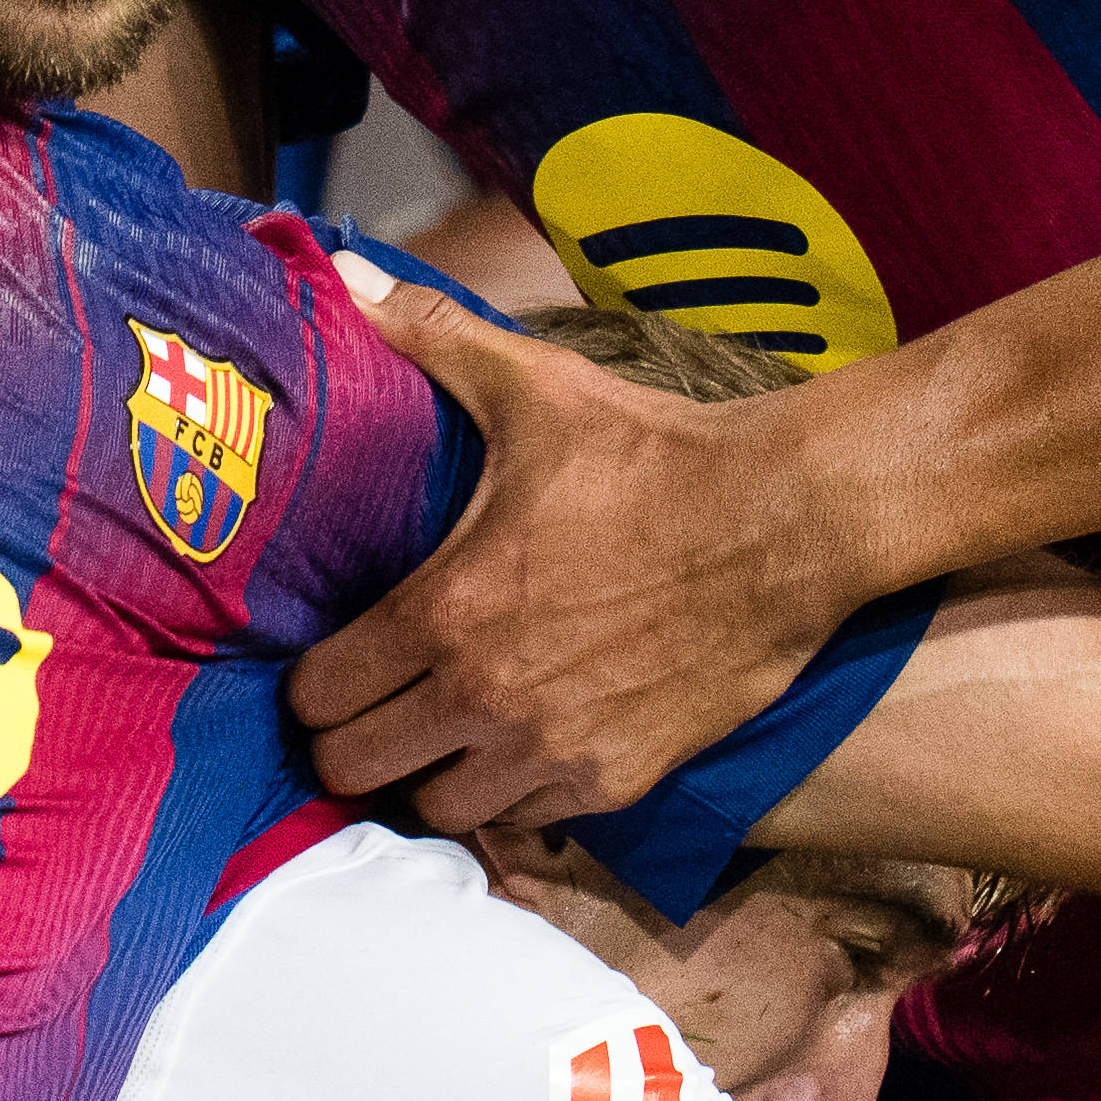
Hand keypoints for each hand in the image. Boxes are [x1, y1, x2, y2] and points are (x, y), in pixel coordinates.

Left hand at [288, 271, 847, 833]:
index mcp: (446, 613)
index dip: (312, 682)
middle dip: (351, 739)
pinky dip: (512, 795)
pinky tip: (519, 746)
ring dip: (429, 775)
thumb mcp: (533, 387)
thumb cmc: (654, 454)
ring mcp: (553, 751)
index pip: (319, 696)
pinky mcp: (617, 781)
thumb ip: (427, 340)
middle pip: (356, 769)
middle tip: (371, 705)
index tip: (330, 662)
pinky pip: (526, 820)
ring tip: (442, 732)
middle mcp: (486, 698)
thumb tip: (346, 280)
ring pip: (438, 809)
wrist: (788, 521)